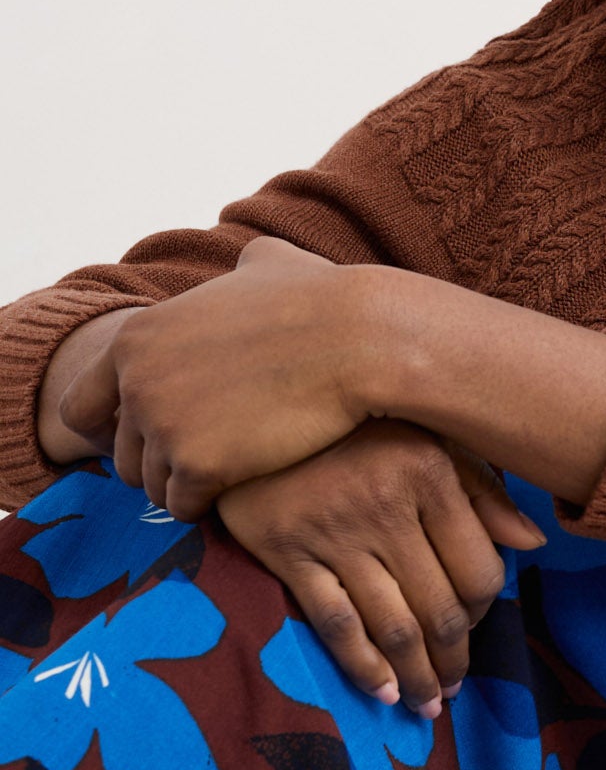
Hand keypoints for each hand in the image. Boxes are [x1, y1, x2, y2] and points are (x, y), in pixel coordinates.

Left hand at [58, 236, 390, 518]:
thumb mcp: (271, 265)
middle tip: (211, 459)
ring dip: (189, 486)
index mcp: (136, 338)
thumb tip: (254, 263)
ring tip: (234, 474)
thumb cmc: (325, 301)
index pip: (82, 408)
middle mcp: (136, 382)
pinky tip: (245, 485)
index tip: (158, 437)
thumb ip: (242, 268)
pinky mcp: (198, 465)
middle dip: (161, 464)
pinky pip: (184, 506)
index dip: (118, 429)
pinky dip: (211, 504)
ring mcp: (163, 426)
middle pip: (123, 457)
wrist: (360, 339)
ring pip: (152, 487)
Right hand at [217, 419, 546, 713]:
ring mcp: (335, 531)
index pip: (479, 570)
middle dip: (453, 660)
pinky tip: (383, 691)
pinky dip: (363, 665)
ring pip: (392, 625)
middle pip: (439, 608)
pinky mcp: (286, 550)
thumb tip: (533, 544)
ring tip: (428, 704)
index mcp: (431, 473)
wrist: (254, 402)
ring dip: (416, 675)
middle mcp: (387, 505)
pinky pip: (336, 622)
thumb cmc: (355, 423)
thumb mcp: (429, 434)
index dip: (486, 612)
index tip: (477, 626)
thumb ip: (483, 489)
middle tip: (455, 689)